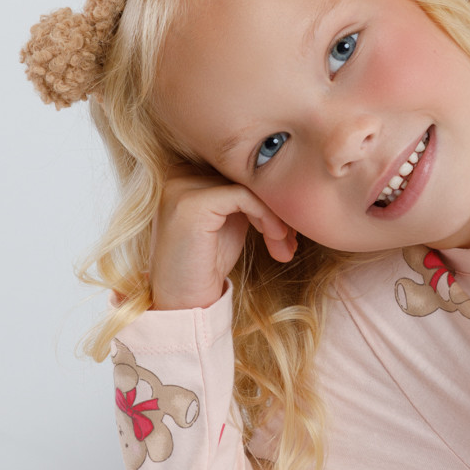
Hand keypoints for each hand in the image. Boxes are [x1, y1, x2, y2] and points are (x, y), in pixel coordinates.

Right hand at [148, 161, 297, 310]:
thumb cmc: (206, 265)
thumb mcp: (229, 221)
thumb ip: (242, 196)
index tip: (287, 225)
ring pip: (247, 183)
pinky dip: (266, 215)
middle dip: (274, 203)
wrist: (184, 303)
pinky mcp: (192, 204)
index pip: (238, 167)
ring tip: (285, 243)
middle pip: (243, 172)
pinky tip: (276, 237)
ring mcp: (181, 187)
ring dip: (275, 213)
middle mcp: (178, 173)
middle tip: (291, 236)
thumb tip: (282, 180)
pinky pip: (243, 196)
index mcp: (184, 172)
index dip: (266, 192)